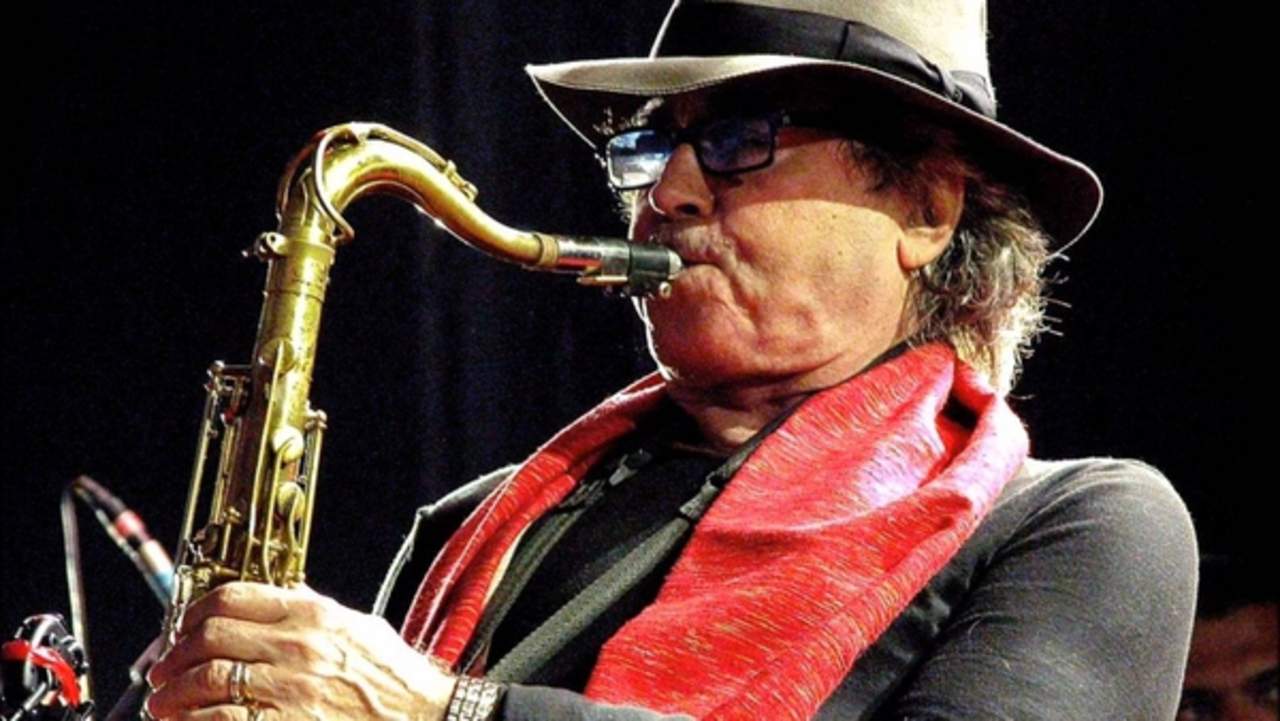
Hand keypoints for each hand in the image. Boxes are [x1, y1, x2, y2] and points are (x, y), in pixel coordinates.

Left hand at [145, 582, 455, 719]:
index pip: (233, 597)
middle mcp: (299, 648)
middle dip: (174, 655)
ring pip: (207, 681)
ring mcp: (291, 691)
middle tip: (161, 669)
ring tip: (162, 703)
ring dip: (172, 694)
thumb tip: (276, 595)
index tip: (182, 626)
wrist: (424, 717)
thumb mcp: (357, 628)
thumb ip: (314, 610)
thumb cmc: (393, 678)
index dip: (194, 611)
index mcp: (313, 616)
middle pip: (210, 637)